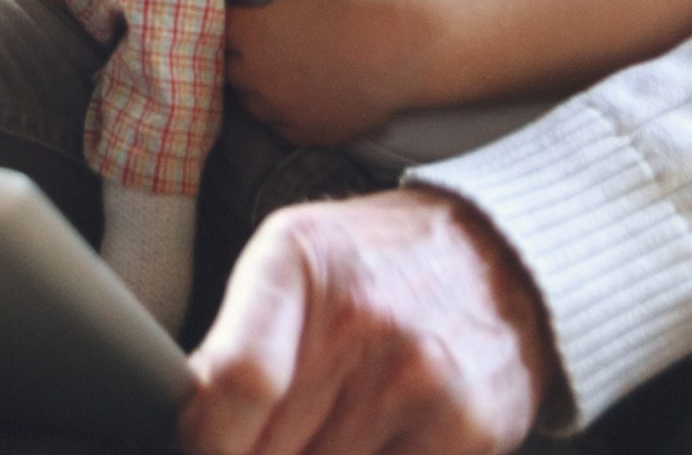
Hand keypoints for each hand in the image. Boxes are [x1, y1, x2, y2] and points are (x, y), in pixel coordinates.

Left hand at [179, 188, 553, 454]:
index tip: (204, 444)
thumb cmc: (374, 264)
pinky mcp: (467, 432)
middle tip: (261, 437)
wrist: (499, 258)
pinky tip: (369, 441)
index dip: (209, 437)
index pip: (241, 381)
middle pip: (271, 448)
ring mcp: (422, 381)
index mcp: (300, 263)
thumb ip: (236, 338)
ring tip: (319, 431)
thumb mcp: (292, 256)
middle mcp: (365, 320)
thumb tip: (192, 426)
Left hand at [224, 0, 433, 144]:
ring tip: (267, 67)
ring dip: (253, 84)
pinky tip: (295, 96)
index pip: (217, 29)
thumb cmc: (359, 5)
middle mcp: (261, 79)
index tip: (231, 10)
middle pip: (227, 68)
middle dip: (232, 53)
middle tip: (246, 38)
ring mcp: (285, 110)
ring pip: (251, 101)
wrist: (408, 51)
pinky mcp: (311, 132)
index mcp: (255, 37)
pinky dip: (281, 112)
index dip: (222, 18)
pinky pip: (281, 126)